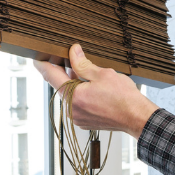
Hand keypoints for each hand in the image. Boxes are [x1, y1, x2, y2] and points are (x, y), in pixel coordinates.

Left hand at [35, 43, 159, 139]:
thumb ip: (83, 63)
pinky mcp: (85, 122)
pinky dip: (82, 96)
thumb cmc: (123, 98)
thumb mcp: (102, 74)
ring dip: (75, 84)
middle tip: (72, 59)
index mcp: (72, 96)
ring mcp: (78, 118)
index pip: (51, 77)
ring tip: (89, 75)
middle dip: (65, 73)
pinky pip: (78, 105)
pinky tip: (93, 89)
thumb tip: (73, 52)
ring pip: (70, 96)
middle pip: (62, 86)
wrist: (136, 117)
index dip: (43, 65)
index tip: (37, 59)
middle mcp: (71, 109)